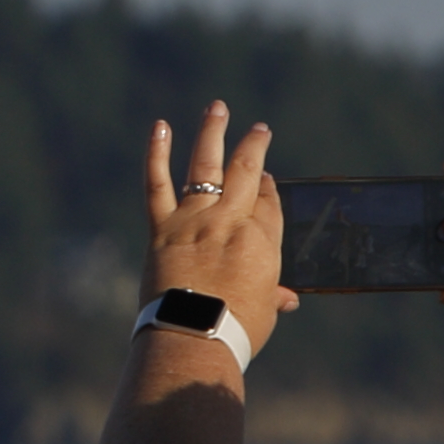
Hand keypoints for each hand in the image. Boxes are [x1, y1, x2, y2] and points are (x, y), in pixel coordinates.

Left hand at [144, 104, 300, 353]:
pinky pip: (157, 183)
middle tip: (260, 129)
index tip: (265, 178)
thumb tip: (287, 298)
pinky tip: (160, 127)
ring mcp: (196, 220)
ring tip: (217, 108)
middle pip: (246, 173)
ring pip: (205, 166)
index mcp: (262, 240)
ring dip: (213, 133)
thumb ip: (273, 294)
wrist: (193, 335)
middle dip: (254, 147)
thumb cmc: (236, 331)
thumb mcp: (264, 311)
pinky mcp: (163, 227)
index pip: (268, 202)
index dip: (268, 188)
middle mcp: (231, 221)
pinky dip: (156, 153)